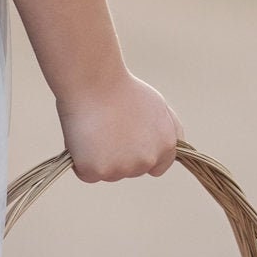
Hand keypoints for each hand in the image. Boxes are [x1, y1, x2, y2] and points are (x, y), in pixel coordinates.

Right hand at [58, 72, 178, 182]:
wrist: (95, 82)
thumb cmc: (123, 89)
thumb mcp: (158, 106)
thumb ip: (171, 130)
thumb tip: (175, 148)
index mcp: (166, 146)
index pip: (155, 168)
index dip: (139, 154)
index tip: (126, 140)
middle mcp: (146, 160)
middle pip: (130, 171)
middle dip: (119, 157)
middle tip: (107, 128)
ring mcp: (121, 168)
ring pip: (108, 173)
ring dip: (100, 159)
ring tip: (95, 130)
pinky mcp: (95, 171)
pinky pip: (87, 174)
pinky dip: (81, 161)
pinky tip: (83, 138)